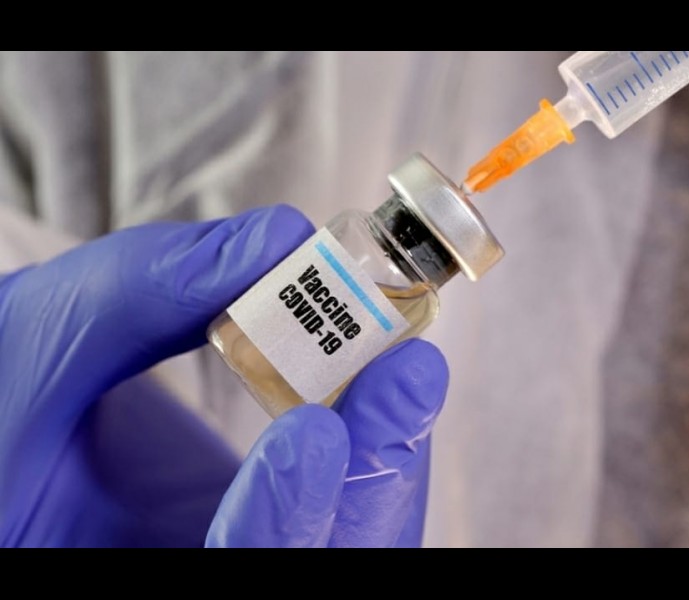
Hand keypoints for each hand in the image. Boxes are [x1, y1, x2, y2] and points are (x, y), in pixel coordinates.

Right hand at [0, 206, 447, 546]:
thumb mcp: (41, 334)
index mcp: (103, 564)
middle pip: (317, 563)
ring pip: (352, 536)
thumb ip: (144, 289)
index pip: (223, 577)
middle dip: (369, 478)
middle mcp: (185, 566)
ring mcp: (245, 543)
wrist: (18, 405)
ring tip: (402, 365)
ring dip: (386, 454)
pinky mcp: (274, 516)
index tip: (312, 432)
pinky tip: (381, 376)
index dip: (276, 524)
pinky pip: (351, 498)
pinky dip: (374, 441)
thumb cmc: (5, 384)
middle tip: (408, 373)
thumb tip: (279, 240)